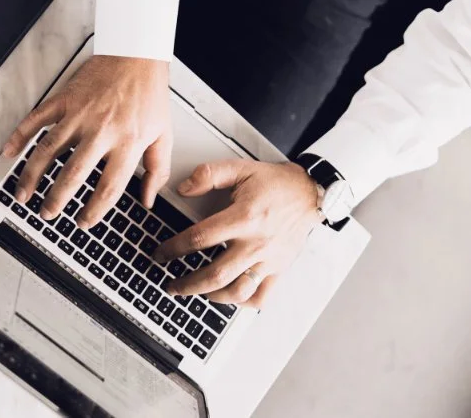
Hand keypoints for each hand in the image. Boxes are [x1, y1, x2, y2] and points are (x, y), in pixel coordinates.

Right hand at [2, 55, 171, 225]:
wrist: (136, 53)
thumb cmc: (149, 93)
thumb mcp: (163, 134)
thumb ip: (158, 170)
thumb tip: (148, 198)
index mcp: (128, 142)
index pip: (108, 187)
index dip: (94, 211)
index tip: (84, 223)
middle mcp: (101, 130)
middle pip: (73, 174)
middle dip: (57, 199)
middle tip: (48, 214)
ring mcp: (79, 114)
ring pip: (48, 150)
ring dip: (32, 175)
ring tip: (23, 194)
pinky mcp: (65, 99)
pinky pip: (37, 120)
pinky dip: (20, 136)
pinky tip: (10, 153)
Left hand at [153, 159, 321, 308]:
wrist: (309, 193)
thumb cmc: (275, 183)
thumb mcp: (240, 168)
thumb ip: (208, 175)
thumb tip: (183, 188)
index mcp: (244, 217)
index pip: (200, 238)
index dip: (174, 248)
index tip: (161, 254)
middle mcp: (256, 242)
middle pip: (216, 274)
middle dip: (187, 284)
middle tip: (172, 285)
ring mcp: (269, 259)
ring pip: (237, 290)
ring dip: (212, 296)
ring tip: (197, 292)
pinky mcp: (279, 269)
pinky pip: (261, 296)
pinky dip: (242, 301)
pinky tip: (229, 296)